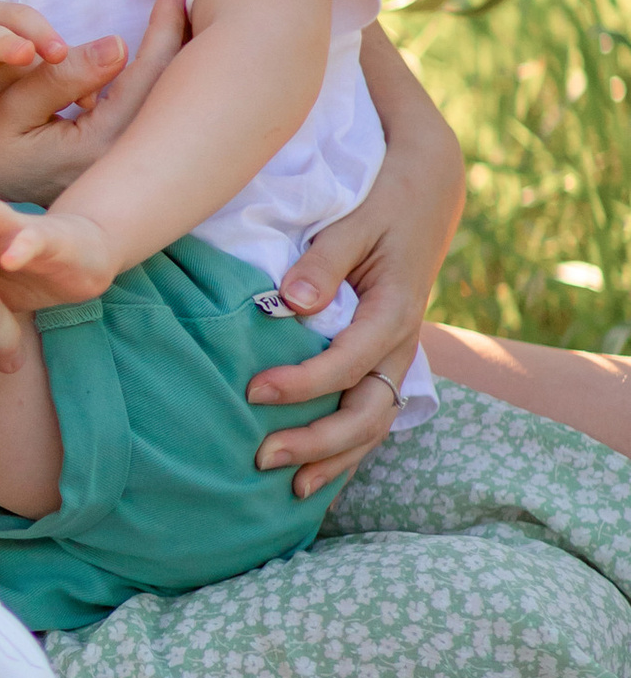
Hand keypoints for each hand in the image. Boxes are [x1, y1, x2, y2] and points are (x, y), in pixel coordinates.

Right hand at [0, 0, 188, 206]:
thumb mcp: (12, 106)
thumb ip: (61, 76)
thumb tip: (119, 44)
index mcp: (96, 145)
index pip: (144, 78)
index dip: (161, 31)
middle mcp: (116, 159)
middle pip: (164, 92)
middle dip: (177, 41)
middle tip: (182, 0)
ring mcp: (118, 167)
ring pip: (159, 107)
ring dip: (170, 64)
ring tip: (174, 26)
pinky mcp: (112, 168)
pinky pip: (145, 120)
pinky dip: (154, 87)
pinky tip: (154, 66)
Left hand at [244, 203, 431, 495]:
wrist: (427, 189)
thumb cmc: (383, 199)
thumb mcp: (357, 218)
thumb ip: (326, 260)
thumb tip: (292, 301)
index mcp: (396, 310)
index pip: (348, 363)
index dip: (302, 385)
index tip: (251, 392)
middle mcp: (403, 343)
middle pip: (368, 412)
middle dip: (318, 442)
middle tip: (261, 457)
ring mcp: (399, 356)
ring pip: (375, 424)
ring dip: (335, 458)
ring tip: (290, 488)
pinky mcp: (387, 360)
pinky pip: (372, 415)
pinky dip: (348, 450)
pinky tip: (317, 477)